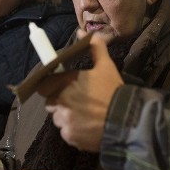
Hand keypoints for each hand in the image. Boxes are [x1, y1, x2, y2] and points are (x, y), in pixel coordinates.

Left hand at [36, 33, 123, 151]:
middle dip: (60, 102)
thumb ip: (94, 48)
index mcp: (64, 83)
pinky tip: (88, 127)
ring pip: (58, 119)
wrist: (126, 119)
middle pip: (51, 103)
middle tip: (77, 102)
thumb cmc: (113, 90)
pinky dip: (74, 131)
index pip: (43, 86)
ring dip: (67, 117)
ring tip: (85, 116)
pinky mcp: (69, 137)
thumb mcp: (106, 66)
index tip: (61, 88)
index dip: (51, 87)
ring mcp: (64, 121)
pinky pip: (67, 133)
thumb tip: (83, 32)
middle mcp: (60, 102)